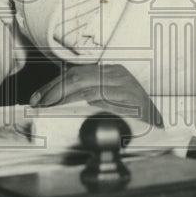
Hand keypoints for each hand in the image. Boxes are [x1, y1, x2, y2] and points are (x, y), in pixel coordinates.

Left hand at [29, 64, 162, 126]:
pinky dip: (88, 103)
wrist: (158, 125)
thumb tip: (55, 102)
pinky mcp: (132, 99)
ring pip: (87, 87)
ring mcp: (125, 86)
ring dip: (65, 98)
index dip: (53, 85)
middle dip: (54, 90)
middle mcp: (116, 74)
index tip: (37, 98)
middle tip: (39, 103)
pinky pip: (105, 98)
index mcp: (109, 71)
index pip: (75, 73)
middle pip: (77, 77)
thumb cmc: (129, 114)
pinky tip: (75, 109)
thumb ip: (88, 95)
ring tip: (50, 108)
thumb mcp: (108, 98)